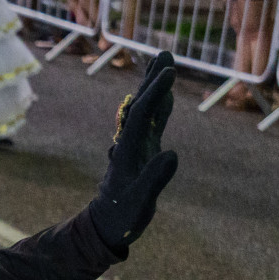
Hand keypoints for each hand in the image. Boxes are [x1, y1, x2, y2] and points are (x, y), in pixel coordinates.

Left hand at [88, 50, 178, 250]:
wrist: (105, 226)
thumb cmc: (121, 217)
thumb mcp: (139, 202)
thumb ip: (154, 179)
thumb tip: (173, 154)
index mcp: (127, 150)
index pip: (141, 114)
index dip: (155, 92)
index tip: (169, 73)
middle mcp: (129, 143)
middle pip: (141, 104)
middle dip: (153, 79)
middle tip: (165, 53)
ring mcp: (136, 146)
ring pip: (146, 111)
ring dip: (155, 88)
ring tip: (165, 64)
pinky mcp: (142, 153)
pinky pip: (152, 126)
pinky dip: (160, 109)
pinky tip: (168, 97)